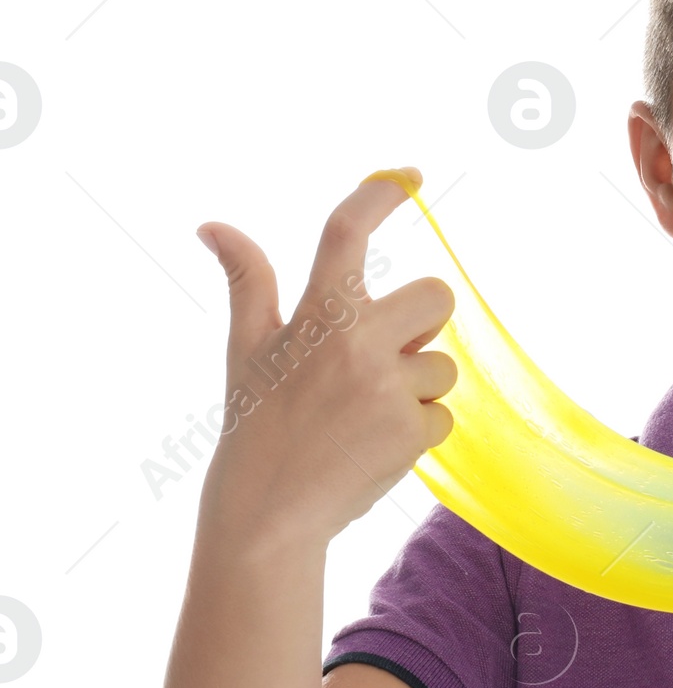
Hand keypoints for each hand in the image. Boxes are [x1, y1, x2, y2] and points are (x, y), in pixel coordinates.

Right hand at [193, 168, 457, 547]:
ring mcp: (387, 387)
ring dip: (416, 387)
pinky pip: (444, 413)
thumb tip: (214, 226)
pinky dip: (419, 430)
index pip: (346, 233)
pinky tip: (376, 445)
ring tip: (364, 416)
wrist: (268, 513)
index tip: (409, 175)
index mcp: (316, 314)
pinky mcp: (412, 430)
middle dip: (421, 324)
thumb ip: (248, 282)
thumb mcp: (246, 349)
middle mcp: (355, 342)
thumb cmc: (257, 425)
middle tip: (381, 358)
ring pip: (442, 364)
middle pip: (436, 297)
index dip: (380, 194)